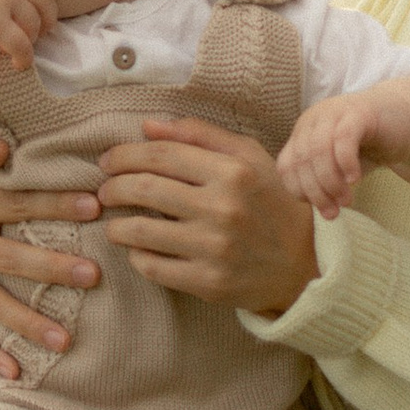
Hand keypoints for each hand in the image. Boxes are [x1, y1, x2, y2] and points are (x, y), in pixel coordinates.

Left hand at [97, 115, 320, 313]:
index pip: (161, 154)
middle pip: (143, 189)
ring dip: (115, 225)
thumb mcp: (250, 157)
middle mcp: (223, 208)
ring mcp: (214, 249)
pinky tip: (140, 249)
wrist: (306, 263)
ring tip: (114, 223)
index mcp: (233, 172)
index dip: (124, 155)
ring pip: (139, 231)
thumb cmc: (272, 202)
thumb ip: (200, 135)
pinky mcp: (208, 283)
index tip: (107, 161)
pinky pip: (151, 266)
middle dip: (112, 187)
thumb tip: (148, 126)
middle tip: (104, 190)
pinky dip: (136, 255)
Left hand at [278, 87, 409, 218]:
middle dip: (316, 191)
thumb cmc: (369, 146)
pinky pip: (343, 138)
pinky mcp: (359, 112)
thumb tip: (321, 209)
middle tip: (334, 212)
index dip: (300, 191)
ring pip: (319, 150)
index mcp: (303, 132)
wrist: (405, 119)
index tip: (321, 208)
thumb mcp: (340, 167)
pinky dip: (345, 163)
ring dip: (330, 181)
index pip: (287, 165)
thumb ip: (326, 183)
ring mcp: (335, 112)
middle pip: (302, 160)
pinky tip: (355, 179)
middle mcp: (314, 119)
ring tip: (346, 200)